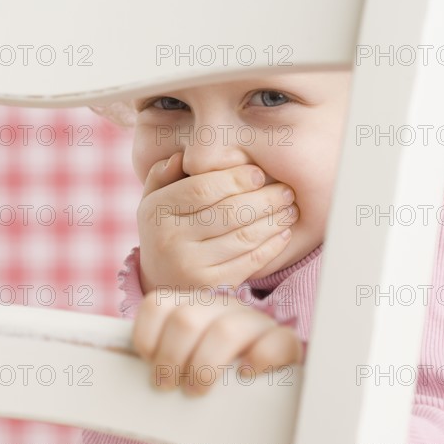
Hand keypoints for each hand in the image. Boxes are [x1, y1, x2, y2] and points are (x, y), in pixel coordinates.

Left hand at [131, 292, 302, 395]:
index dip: (146, 336)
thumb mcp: (179, 358)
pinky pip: (275, 342)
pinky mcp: (283, 340)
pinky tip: (247, 374)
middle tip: (168, 385)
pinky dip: (258, 359)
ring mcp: (254, 321)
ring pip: (224, 331)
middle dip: (170, 359)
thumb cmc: (209, 372)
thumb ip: (156, 354)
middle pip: (186, 320)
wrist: (257, 381)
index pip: (158, 304)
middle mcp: (222, 306)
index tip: (148, 361)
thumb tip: (115, 367)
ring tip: (198, 390)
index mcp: (193, 304)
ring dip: (204, 366)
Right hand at [137, 152, 298, 292]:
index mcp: (157, 212)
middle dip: (265, 200)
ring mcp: (191, 267)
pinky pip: (250, 263)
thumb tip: (181, 156)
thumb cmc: (163, 231)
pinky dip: (272, 247)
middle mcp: (171, 240)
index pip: (201, 189)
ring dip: (274, 221)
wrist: (157, 283)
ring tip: (290, 210)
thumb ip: (163, 175)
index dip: (235, 179)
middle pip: (228, 213)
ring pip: (244, 238)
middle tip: (286, 191)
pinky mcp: (212, 286)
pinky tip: (283, 234)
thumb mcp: (153, 201)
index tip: (258, 174)